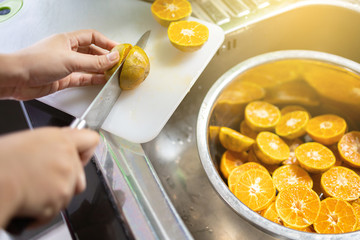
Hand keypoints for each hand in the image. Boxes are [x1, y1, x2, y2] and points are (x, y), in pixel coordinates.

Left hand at [0, 29, 119, 99]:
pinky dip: (93, 79)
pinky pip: (83, 78)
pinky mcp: (64, 79)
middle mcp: (67, 52)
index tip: (118, 50)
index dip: (106, 42)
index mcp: (68, 40)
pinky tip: (102, 81)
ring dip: (101, 70)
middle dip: (105, 57)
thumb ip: (94, 62)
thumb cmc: (35, 62)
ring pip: (88, 66)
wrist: (17, 79)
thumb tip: (112, 58)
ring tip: (113, 73)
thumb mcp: (70, 60)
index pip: (92, 37)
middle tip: (118, 63)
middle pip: (92, 52)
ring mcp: (66, 66)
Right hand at [0, 127, 98, 226]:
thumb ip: (53, 143)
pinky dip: (44, 209)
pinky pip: (57, 208)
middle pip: (80, 174)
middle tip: (44, 178)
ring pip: (69, 192)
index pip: (91, 140)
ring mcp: (66, 180)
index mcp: (61, 140)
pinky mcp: (60, 200)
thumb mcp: (29, 140)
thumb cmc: (2, 162)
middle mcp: (68, 159)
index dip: (85, 150)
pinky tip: (30, 200)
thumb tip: (59, 147)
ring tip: (33, 189)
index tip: (80, 155)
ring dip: (55, 194)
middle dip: (66, 178)